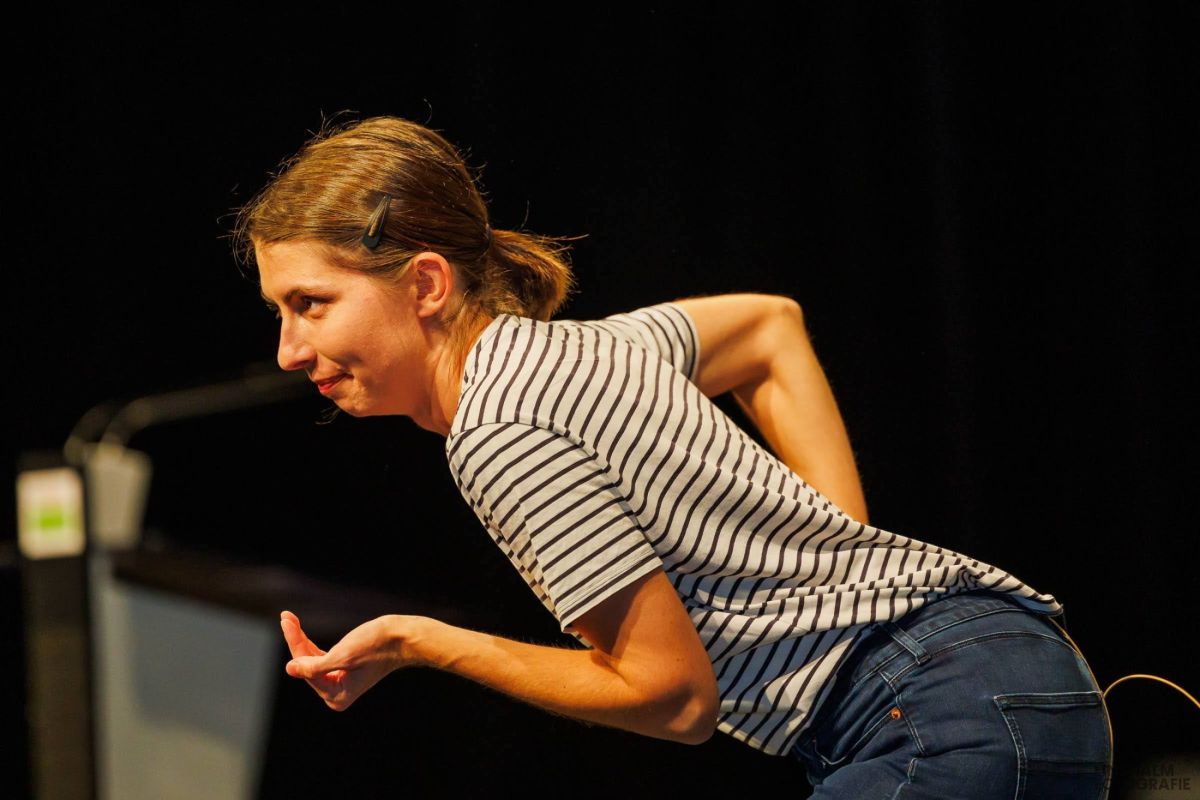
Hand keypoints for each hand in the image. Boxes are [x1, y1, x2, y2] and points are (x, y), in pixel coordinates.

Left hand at [279, 610, 426, 710]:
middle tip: (286, 616)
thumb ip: (314, 666)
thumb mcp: (342, 656)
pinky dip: (310, 644)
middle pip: (307, 665)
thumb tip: (290, 669)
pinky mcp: (343, 669)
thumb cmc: (376, 646)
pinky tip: (299, 631)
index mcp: (336, 696)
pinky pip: (320, 658)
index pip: (307, 669)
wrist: (402, 638)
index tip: (286, 622)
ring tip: (289, 618)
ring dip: (301, 640)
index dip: (296, 644)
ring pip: (311, 660)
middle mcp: (336, 693)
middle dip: (296, 640)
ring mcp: (339, 682)